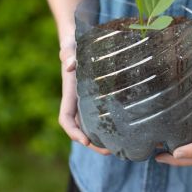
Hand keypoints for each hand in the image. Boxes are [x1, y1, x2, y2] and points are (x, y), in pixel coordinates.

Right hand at [58, 40, 110, 155]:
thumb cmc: (75, 44)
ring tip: (120, 146)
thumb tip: (69, 65)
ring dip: (102, 137)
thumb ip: (68, 54)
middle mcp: (78, 99)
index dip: (73, 132)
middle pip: (81, 128)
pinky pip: (102, 114)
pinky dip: (109, 124)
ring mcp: (88, 99)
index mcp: (70, 93)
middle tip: (111, 151)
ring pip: (92, 124)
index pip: (66, 119)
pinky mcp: (99, 95)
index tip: (86, 142)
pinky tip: (124, 128)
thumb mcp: (71, 47)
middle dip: (92, 143)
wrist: (80, 39)